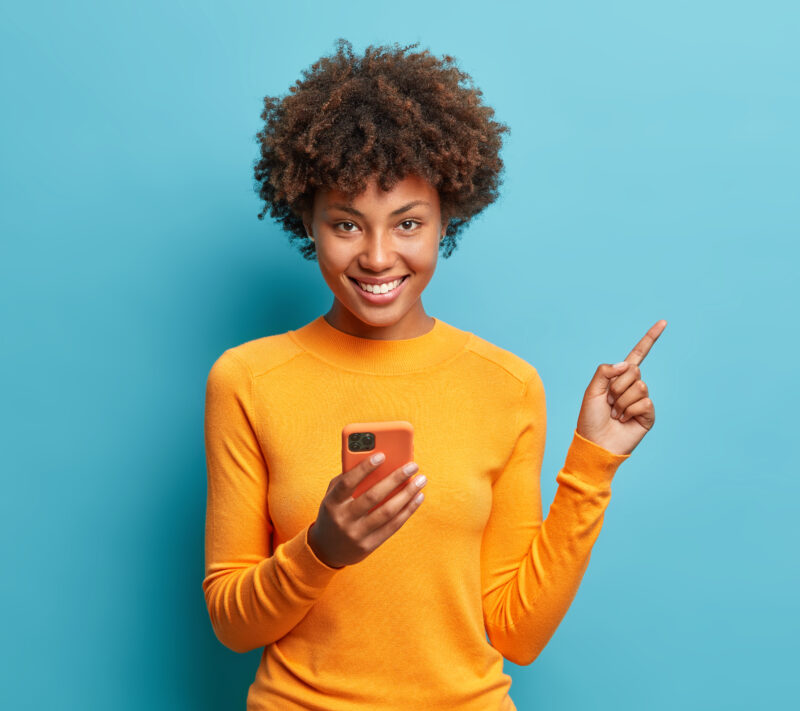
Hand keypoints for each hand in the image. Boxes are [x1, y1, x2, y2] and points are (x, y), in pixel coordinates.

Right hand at [307, 453, 426, 568]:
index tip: (382, 455)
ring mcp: (356, 534)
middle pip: (373, 496)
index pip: (347, 483)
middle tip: (413, 466)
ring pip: (387, 512)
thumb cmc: (335, 512)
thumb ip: (349, 480)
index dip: (364, 469)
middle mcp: (343, 519)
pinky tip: (418, 497)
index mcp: (331, 503)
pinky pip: (393, 526)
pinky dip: (408, 510)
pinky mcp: (369, 545)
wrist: (327, 549)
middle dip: (395, 479)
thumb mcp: (332, 496)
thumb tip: (378, 463)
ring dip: (407, 494)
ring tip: (421, 480)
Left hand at [575, 319, 666, 454]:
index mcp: (618, 378)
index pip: (637, 355)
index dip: (649, 339)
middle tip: (607, 402)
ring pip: (639, 386)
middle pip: (634, 370)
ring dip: (621, 401)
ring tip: (614, 414)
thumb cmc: (590, 419)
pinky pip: (645, 402)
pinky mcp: (648, 414)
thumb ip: (605, 372)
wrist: (595, 443)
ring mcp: (641, 400)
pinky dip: (630, 410)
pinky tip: (624, 420)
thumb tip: (627, 364)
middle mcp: (632, 386)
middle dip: (616, 386)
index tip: (663, 322)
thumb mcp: (591, 390)